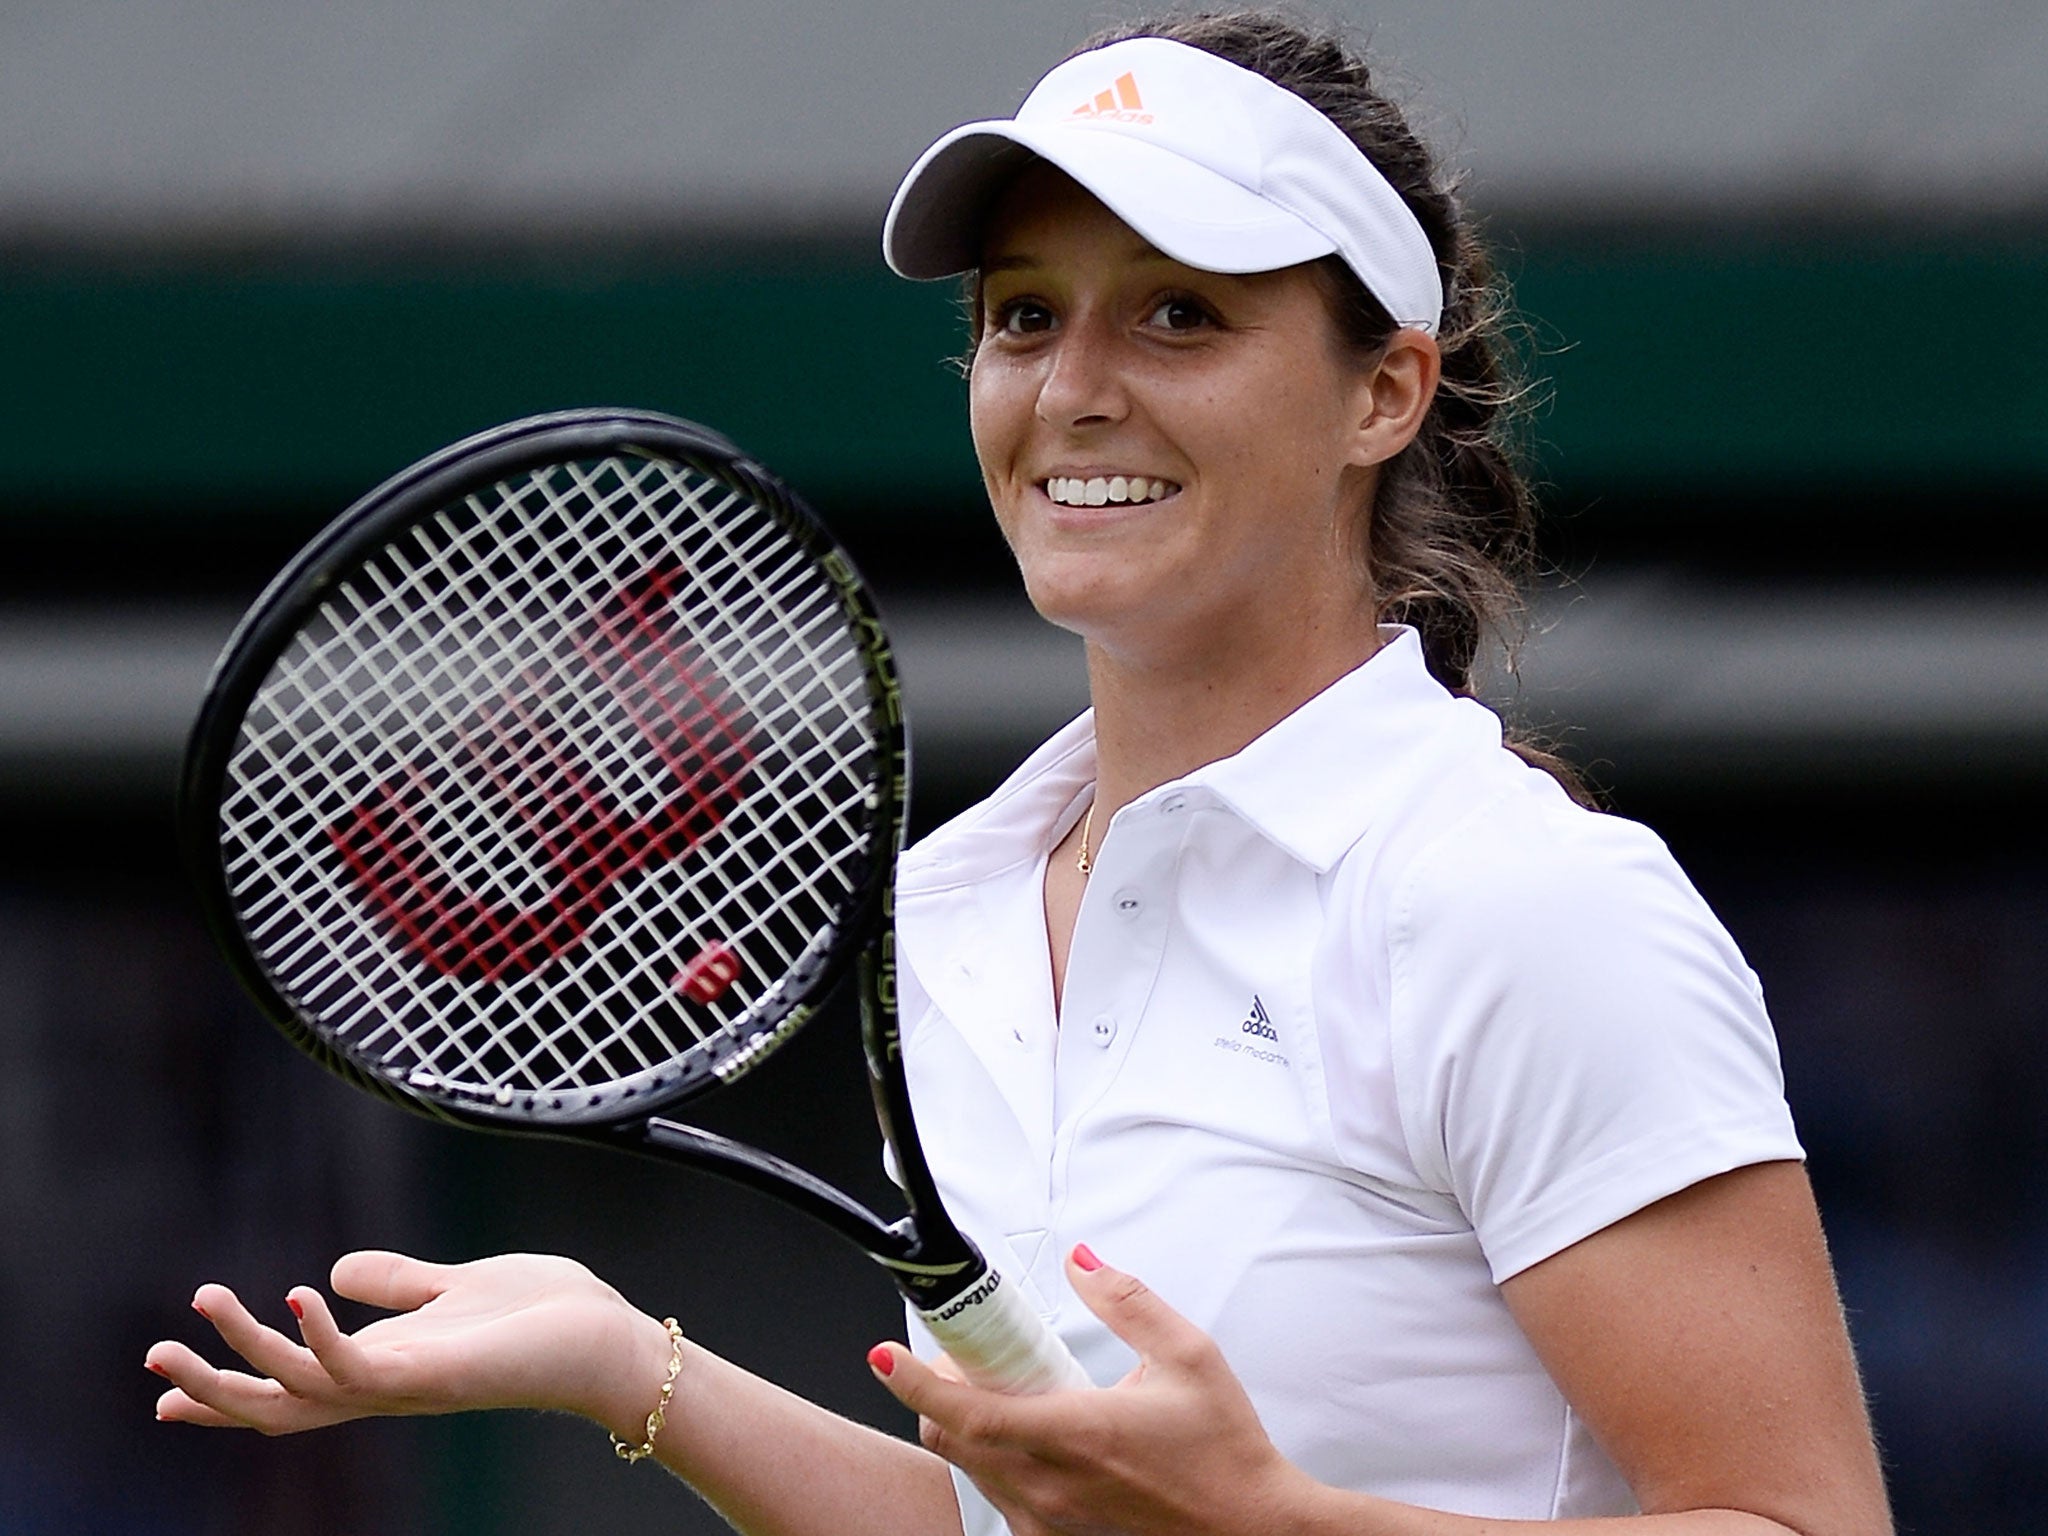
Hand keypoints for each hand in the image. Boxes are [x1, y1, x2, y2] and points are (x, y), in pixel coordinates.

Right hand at [146, 1250, 675, 1437]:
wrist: (605, 1339)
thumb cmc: (543, 1316)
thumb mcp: (454, 1289)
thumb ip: (398, 1284)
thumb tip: (335, 1270)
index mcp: (383, 1366)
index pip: (289, 1389)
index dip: (227, 1389)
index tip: (162, 1392)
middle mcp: (384, 1387)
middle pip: (275, 1406)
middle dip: (211, 1389)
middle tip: (151, 1362)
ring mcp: (404, 1386)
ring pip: (299, 1390)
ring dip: (244, 1353)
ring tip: (202, 1303)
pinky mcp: (432, 1376)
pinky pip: (359, 1367)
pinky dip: (321, 1337)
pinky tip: (298, 1294)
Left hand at [869, 1247, 1314, 1535]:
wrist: (1252, 1530)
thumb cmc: (1224, 1451)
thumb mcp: (1188, 1355)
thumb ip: (1128, 1300)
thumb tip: (1083, 1261)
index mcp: (1077, 1434)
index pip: (968, 1412)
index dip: (914, 1383)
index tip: (883, 1356)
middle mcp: (1052, 1484)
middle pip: (951, 1441)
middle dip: (937, 1395)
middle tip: (962, 1359)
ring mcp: (1053, 1519)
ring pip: (972, 1470)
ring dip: (966, 1428)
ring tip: (1004, 1391)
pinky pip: (1002, 1498)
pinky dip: (997, 1461)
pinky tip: (1034, 1438)